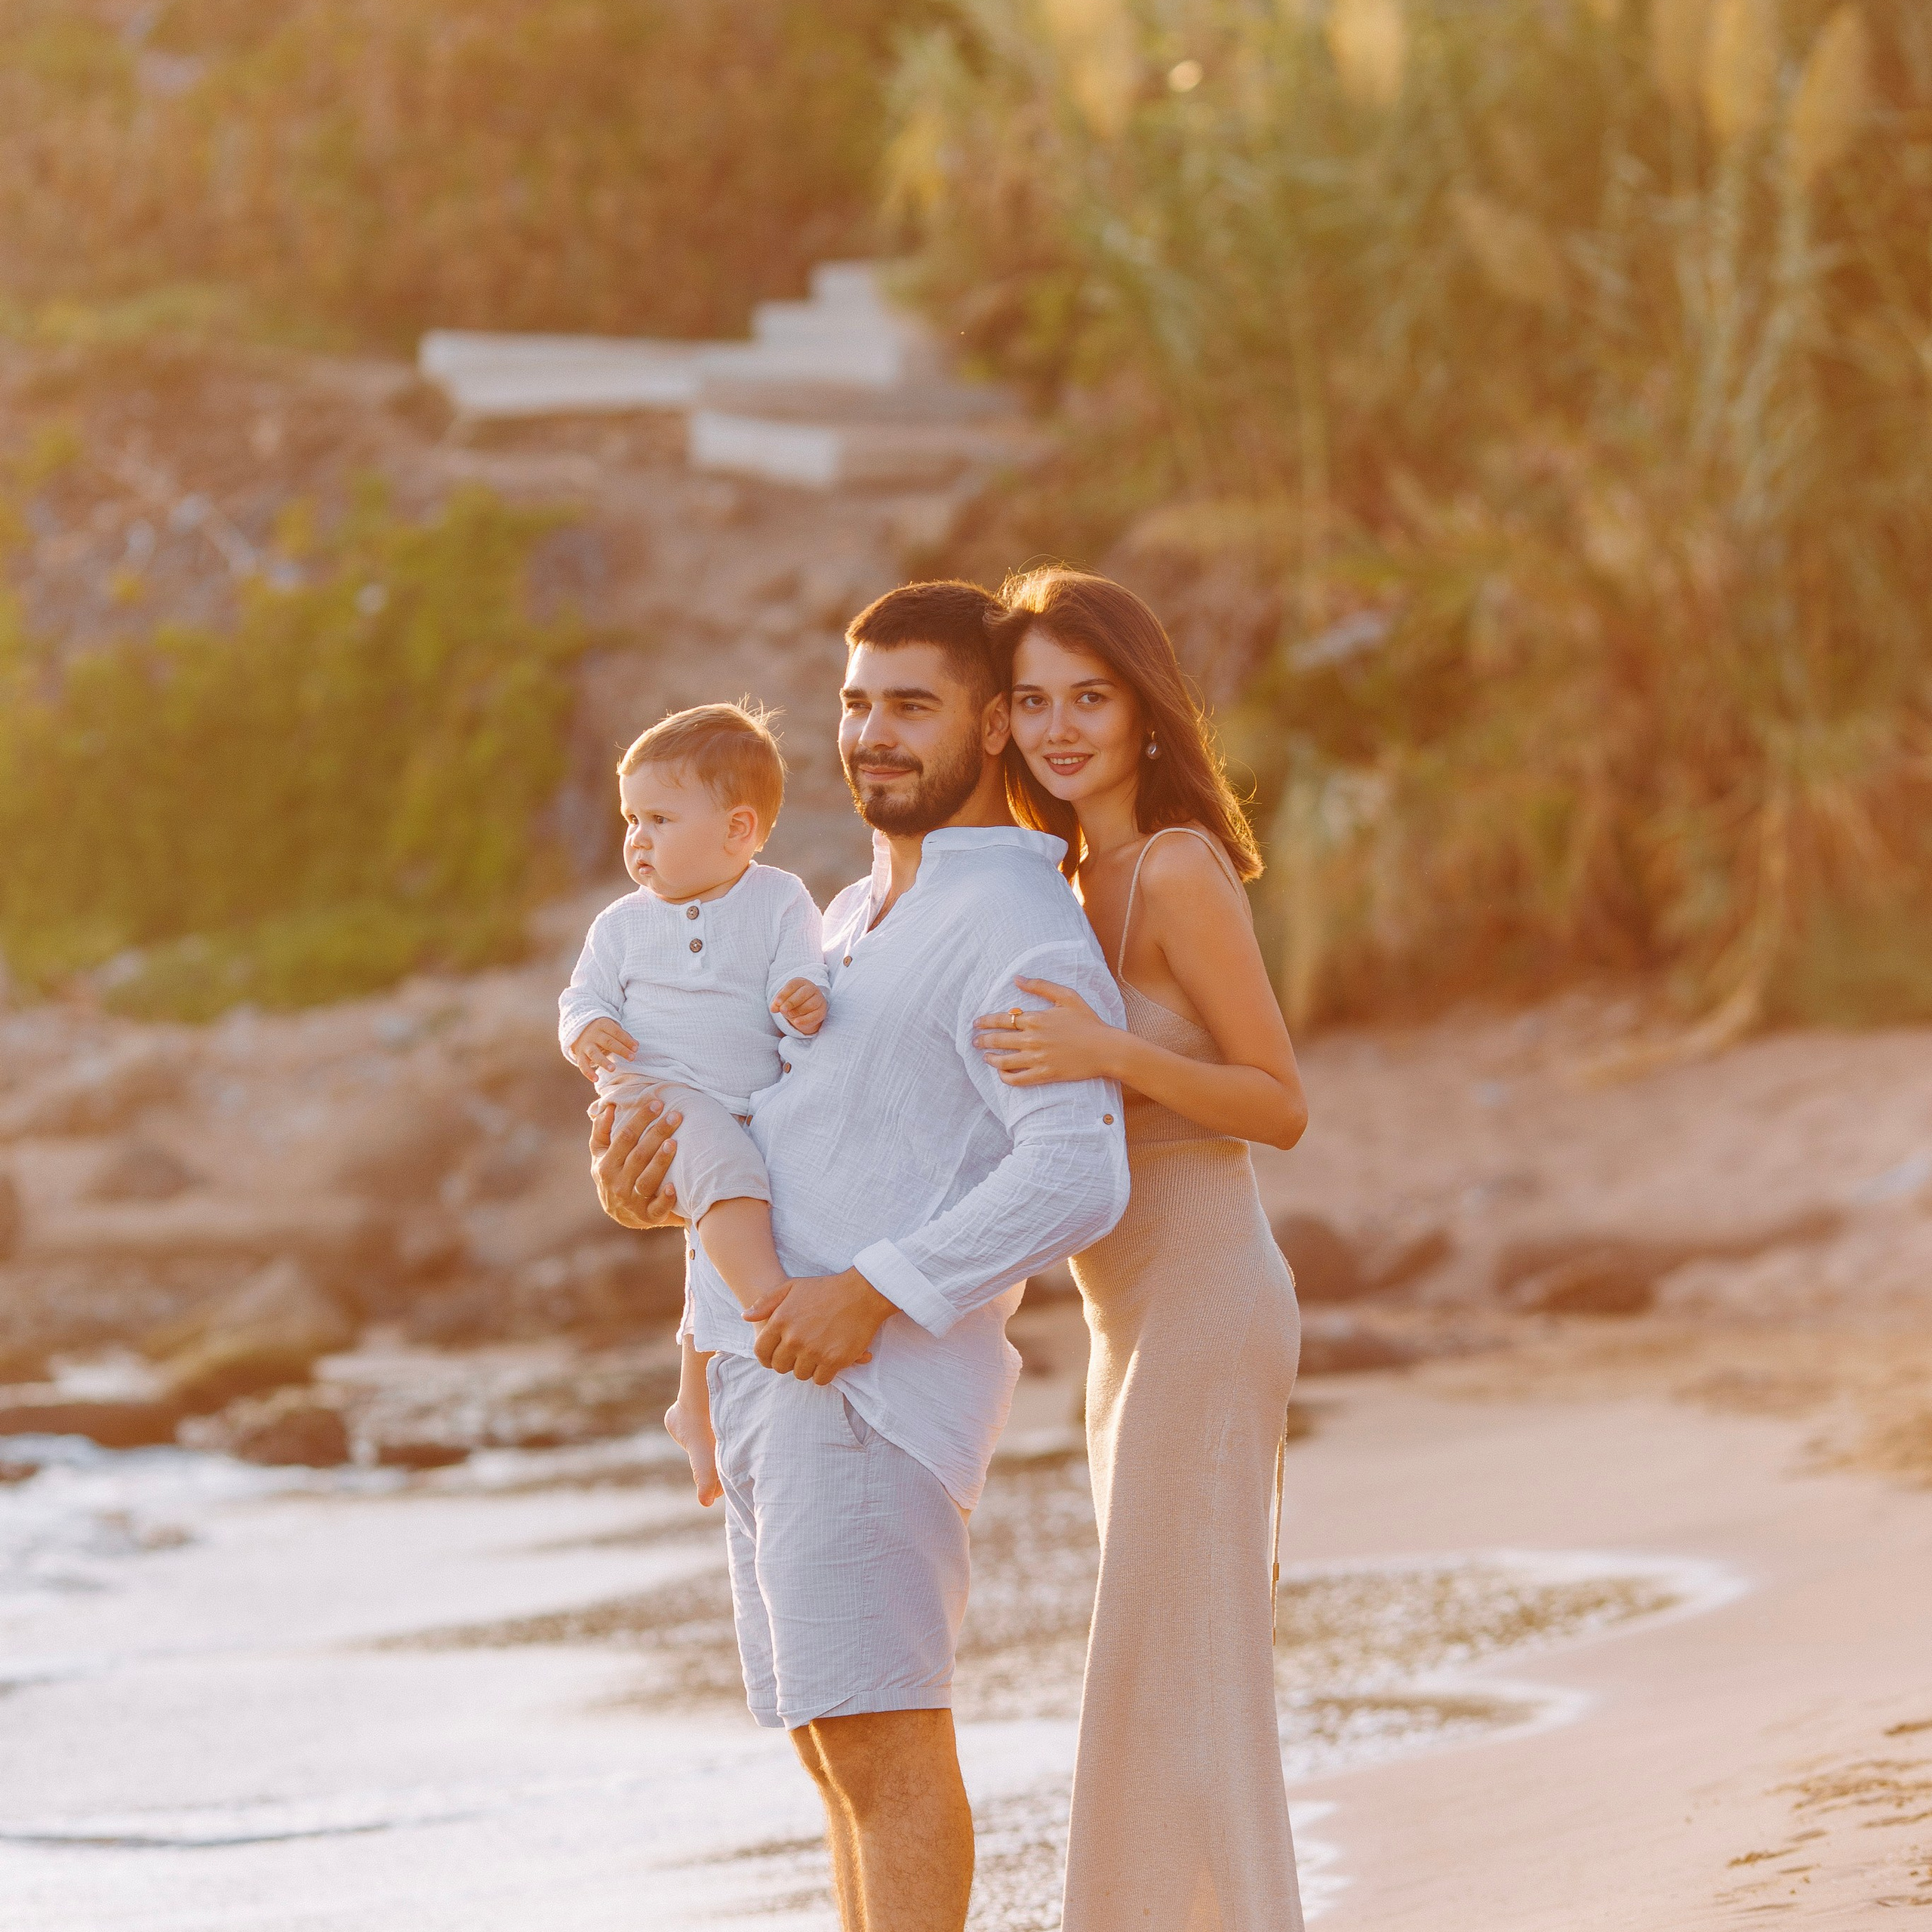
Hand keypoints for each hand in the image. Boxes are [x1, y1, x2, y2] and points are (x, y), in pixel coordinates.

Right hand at [570, 1016, 637, 1079]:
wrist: (580, 1032)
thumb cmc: (603, 1032)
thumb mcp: (613, 1029)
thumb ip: (624, 1036)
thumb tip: (636, 1046)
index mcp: (603, 1025)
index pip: (616, 1032)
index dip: (626, 1040)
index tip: (636, 1048)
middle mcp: (593, 1034)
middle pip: (607, 1042)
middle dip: (620, 1050)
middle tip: (632, 1058)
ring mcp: (586, 1045)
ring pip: (594, 1053)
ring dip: (603, 1061)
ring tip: (613, 1069)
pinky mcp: (580, 1055)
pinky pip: (583, 1065)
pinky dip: (588, 1073)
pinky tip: (596, 1079)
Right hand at [589, 1095, 683, 1228]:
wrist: (620, 1213)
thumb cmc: (613, 1174)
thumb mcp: (601, 1155)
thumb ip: (601, 1131)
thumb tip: (609, 1106)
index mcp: (605, 1165)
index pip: (624, 1138)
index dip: (640, 1119)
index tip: (657, 1103)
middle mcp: (617, 1183)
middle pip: (638, 1155)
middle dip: (657, 1133)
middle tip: (675, 1116)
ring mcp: (632, 1201)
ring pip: (647, 1180)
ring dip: (660, 1162)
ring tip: (674, 1143)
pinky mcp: (647, 1217)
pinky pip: (656, 1209)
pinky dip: (665, 1199)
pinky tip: (674, 1187)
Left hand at [742, 1268, 889, 1384]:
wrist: (862, 1293)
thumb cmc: (825, 1288)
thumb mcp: (791, 1287)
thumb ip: (766, 1302)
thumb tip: (745, 1316)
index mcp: (780, 1320)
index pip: (761, 1351)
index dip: (766, 1357)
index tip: (774, 1358)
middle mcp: (794, 1338)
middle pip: (780, 1366)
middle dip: (787, 1362)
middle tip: (799, 1354)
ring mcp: (814, 1351)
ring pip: (800, 1374)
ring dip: (806, 1368)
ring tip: (815, 1355)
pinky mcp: (833, 1360)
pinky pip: (820, 1380)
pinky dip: (823, 1374)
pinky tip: (828, 1361)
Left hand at [771, 977, 827, 1035]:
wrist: (806, 1011)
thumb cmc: (792, 1002)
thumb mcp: (783, 1001)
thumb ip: (777, 1003)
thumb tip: (773, 1008)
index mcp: (800, 982)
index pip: (793, 985)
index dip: (784, 994)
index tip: (776, 1002)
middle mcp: (812, 988)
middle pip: (803, 993)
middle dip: (791, 1002)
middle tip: (783, 1010)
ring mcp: (819, 999)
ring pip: (810, 1004)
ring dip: (798, 1010)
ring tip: (789, 1015)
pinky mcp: (822, 1011)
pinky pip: (815, 1015)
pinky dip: (805, 1020)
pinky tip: (796, 1022)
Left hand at [972, 976, 1121, 1085]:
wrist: (1105, 1048)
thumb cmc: (1088, 1021)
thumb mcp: (1067, 996)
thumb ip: (1040, 986)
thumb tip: (1017, 979)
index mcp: (1036, 1019)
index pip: (1001, 1020)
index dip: (985, 1021)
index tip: (976, 1023)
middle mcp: (1032, 1039)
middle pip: (998, 1040)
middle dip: (982, 1041)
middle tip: (975, 1042)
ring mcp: (1037, 1059)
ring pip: (1003, 1061)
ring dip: (990, 1059)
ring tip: (985, 1057)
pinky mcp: (1044, 1075)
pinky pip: (1017, 1079)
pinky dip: (1005, 1078)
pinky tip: (1002, 1074)